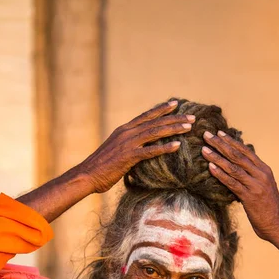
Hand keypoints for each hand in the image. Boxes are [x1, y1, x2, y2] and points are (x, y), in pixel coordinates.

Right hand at [78, 101, 194, 193]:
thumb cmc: (101, 166)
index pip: (146, 116)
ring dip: (173, 129)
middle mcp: (127, 132)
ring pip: (155, 132)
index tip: (176, 104)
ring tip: (188, 127)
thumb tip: (137, 148)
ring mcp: (128, 144)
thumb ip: (127, 146)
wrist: (87, 175)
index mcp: (124, 129)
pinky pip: (150, 151)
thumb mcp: (115, 150)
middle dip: (175, 118)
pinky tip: (177, 145)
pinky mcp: (129, 157)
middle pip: (155, 122)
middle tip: (191, 117)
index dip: (161, 109)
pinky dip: (165, 147)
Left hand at [202, 130, 278, 243]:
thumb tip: (237, 168)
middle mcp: (261, 174)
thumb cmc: (268, 208)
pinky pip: (232, 183)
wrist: (278, 225)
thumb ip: (252, 176)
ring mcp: (256, 185)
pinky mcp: (249, 197)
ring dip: (217, 157)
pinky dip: (220, 174)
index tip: (219, 133)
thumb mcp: (263, 187)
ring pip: (233, 167)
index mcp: (264, 170)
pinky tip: (210, 167)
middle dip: (221, 144)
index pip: (245, 151)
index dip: (231, 141)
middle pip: (237, 155)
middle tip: (206, 135)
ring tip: (204, 150)